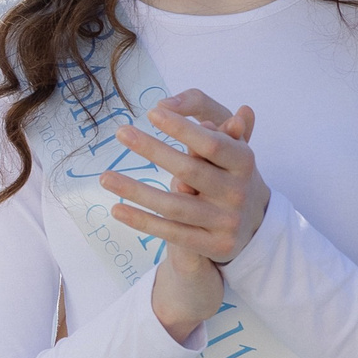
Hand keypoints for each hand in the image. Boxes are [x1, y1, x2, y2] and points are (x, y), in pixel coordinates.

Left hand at [104, 95, 261, 340]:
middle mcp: (238, 193)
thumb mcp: (232, 154)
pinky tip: (117, 209)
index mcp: (245, 164)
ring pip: (174, 205)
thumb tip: (232, 114)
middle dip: (153, 149)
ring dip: (136, 190)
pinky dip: (142, 220)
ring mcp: (227, 222)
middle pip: (190, 170)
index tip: (152, 112)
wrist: (253, 225)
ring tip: (104, 176)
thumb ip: (225, 135)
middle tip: (121, 132)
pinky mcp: (214, 246)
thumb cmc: (229, 177)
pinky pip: (171, 232)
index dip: (183, 128)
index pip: (212, 144)